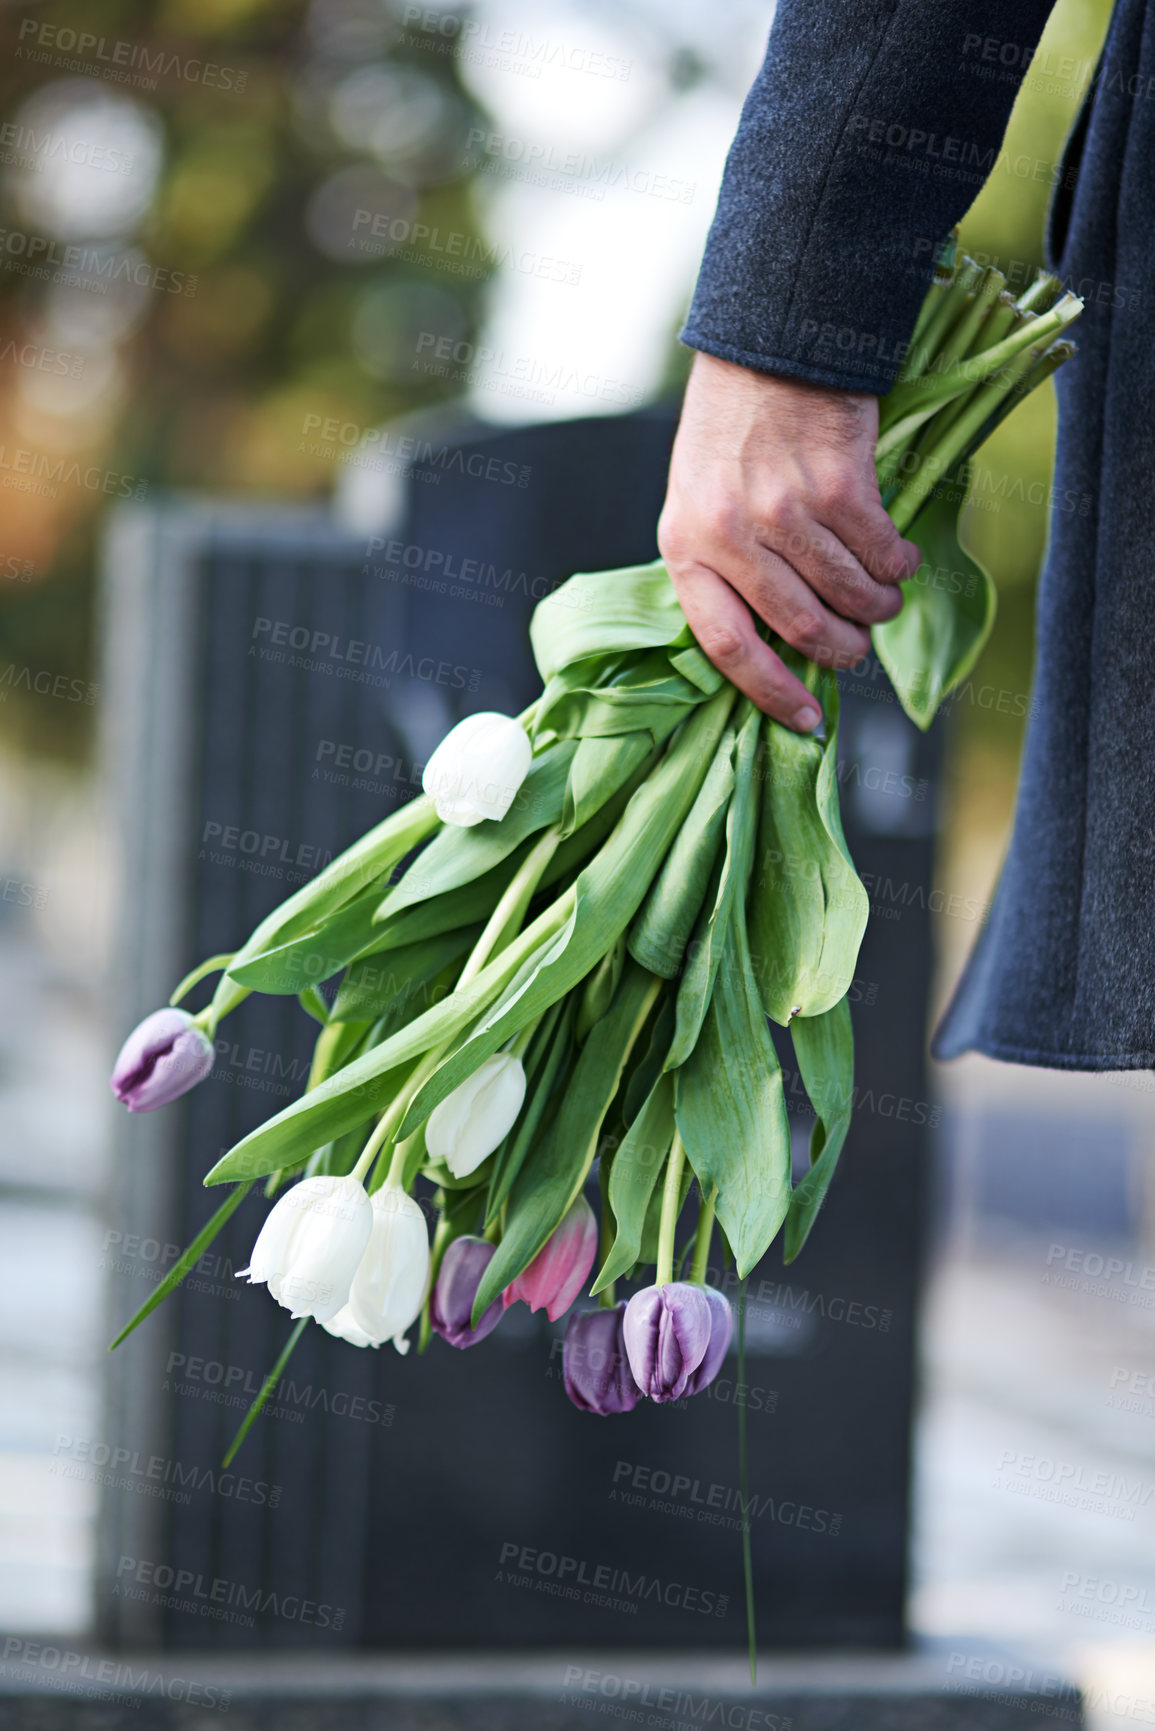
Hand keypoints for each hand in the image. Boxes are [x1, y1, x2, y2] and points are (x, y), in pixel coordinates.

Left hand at [657, 353, 921, 729]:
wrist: (769, 344)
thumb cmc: (731, 431)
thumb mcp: (698, 501)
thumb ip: (723, 566)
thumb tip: (778, 644)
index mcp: (685, 546)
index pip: (725, 645)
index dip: (770, 692)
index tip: (806, 721)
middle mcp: (731, 533)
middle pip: (801, 627)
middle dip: (842, 649)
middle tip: (859, 646)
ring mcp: (784, 510)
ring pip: (849, 594)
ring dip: (877, 607)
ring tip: (883, 599)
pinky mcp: (839, 486)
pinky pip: (882, 552)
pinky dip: (899, 564)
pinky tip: (900, 557)